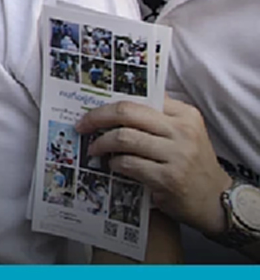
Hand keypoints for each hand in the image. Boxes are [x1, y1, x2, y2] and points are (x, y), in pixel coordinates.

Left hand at [78, 98, 231, 235]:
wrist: (216, 198)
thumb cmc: (191, 162)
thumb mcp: (184, 132)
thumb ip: (158, 116)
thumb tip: (114, 104)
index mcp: (185, 114)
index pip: (139, 99)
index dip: (109, 104)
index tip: (91, 110)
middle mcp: (183, 131)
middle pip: (126, 113)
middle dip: (97, 117)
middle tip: (82, 125)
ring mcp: (177, 155)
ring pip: (124, 138)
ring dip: (101, 143)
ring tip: (94, 148)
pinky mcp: (169, 178)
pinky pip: (129, 163)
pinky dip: (114, 163)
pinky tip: (112, 165)